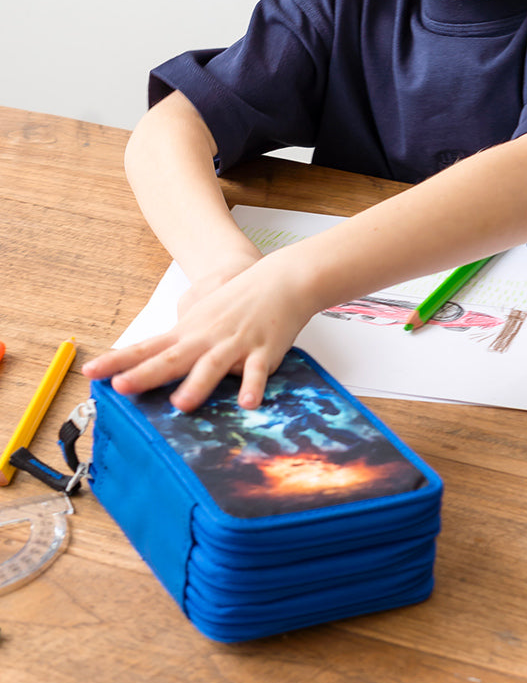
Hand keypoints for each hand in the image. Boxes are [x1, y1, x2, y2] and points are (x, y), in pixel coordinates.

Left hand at [83, 249, 314, 412]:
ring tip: (181, 404)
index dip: (117, 361)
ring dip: (196, 385)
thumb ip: (182, 342)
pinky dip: (253, 386)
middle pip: (171, 359)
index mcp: (188, 332)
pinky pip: (258, 371)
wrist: (281, 278)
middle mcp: (206, 338)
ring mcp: (234, 344)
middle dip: (145, 374)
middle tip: (121, 387)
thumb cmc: (240, 300)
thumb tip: (159, 365)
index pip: (146, 348)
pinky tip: (248, 403)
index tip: (90, 372)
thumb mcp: (202, 318)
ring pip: (212, 366)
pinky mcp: (264, 349)